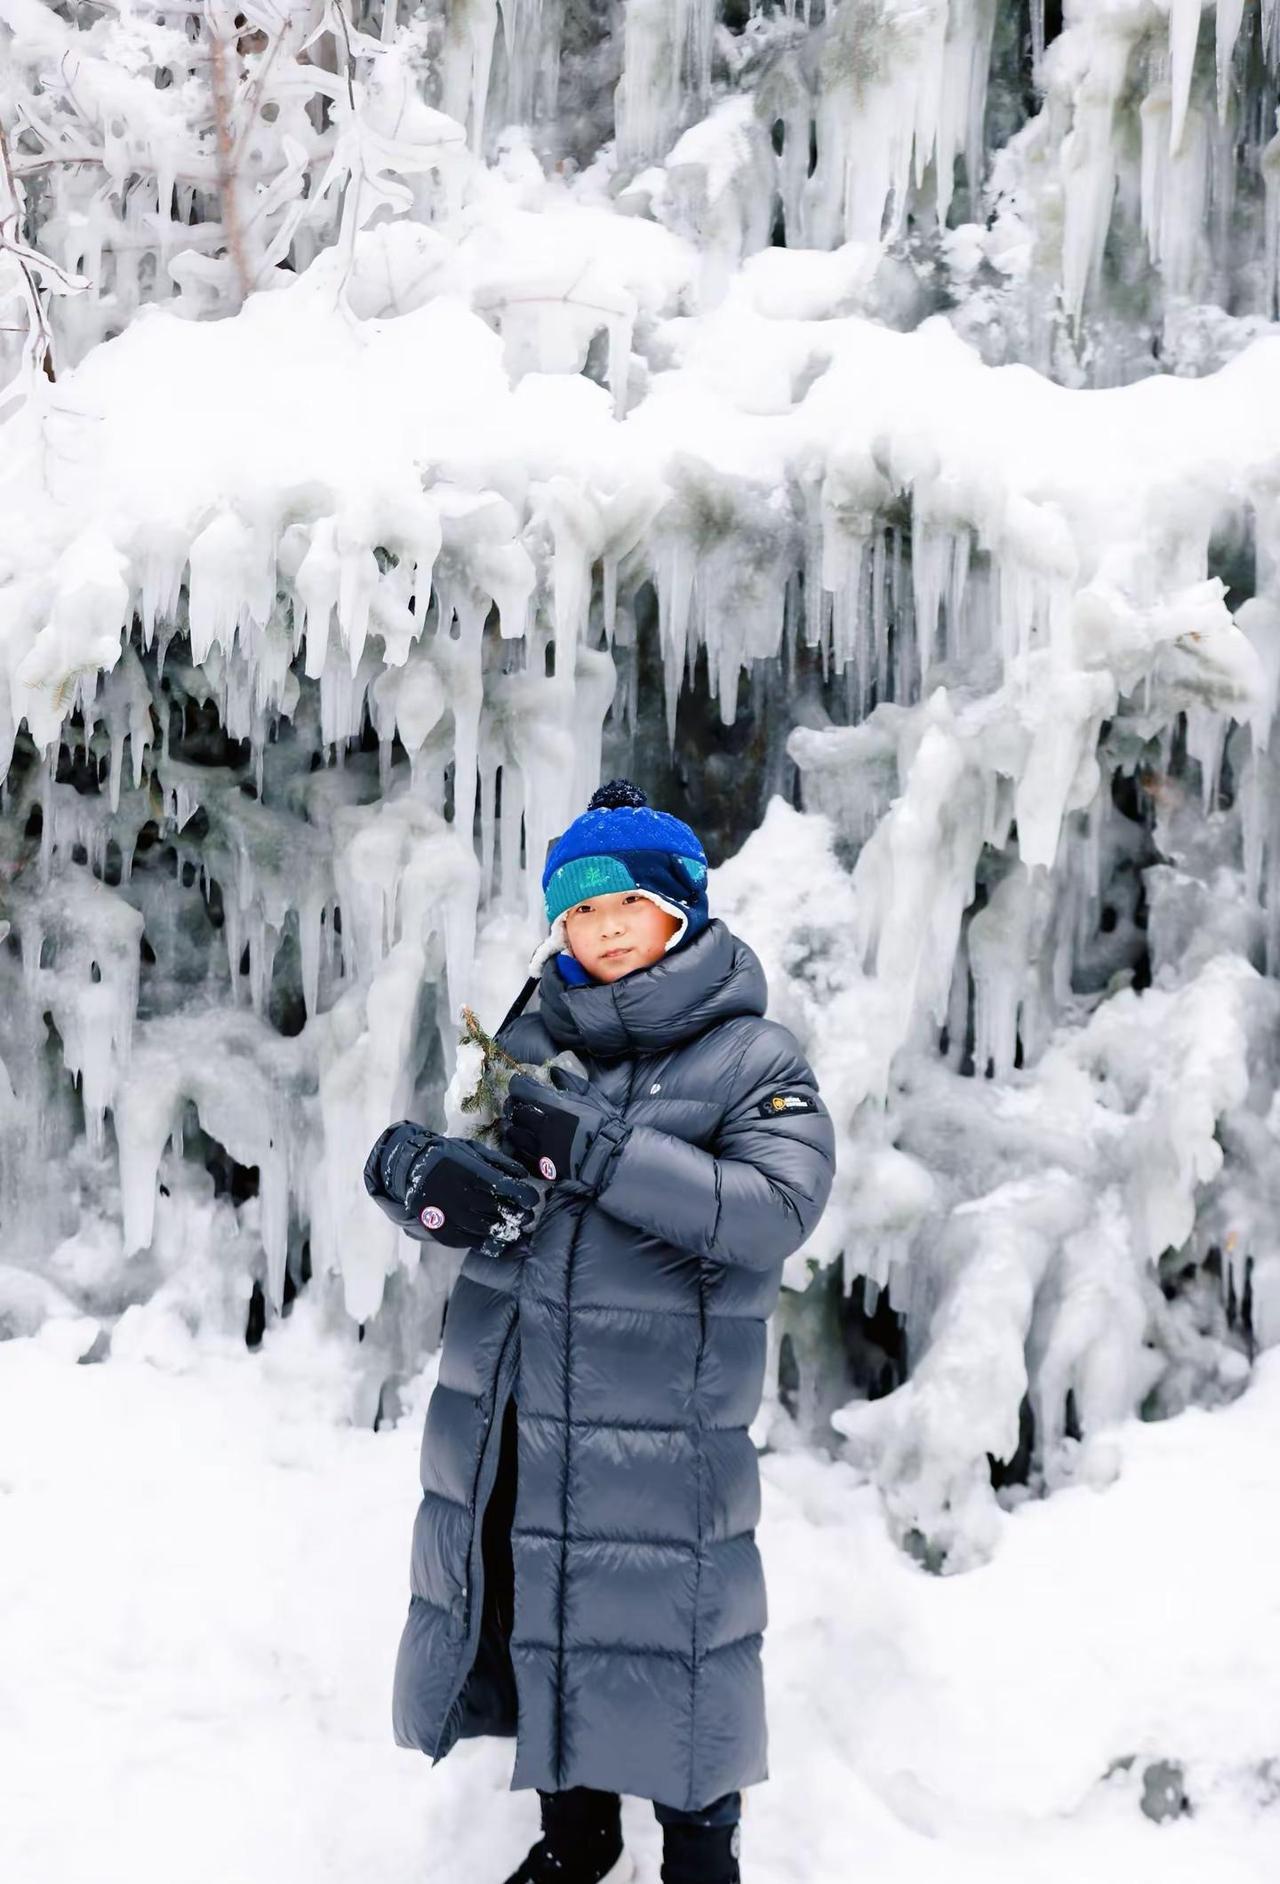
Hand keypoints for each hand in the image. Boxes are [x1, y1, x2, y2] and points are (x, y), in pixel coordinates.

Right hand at [364, 1122, 538, 1250]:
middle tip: (527, 1216)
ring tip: (517, 1230)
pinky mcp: (445, 1232)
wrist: (412, 1170)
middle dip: (519, 1215)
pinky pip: (473, 1243)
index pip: (505, 1188)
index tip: (533, 1198)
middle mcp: (461, 1197)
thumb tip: (524, 1175)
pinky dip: (491, 1245)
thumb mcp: (472, 1151)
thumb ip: (499, 1163)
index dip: (524, 1196)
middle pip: (500, 1211)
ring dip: (508, 1232)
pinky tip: (501, 1242)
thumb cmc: (448, 1157)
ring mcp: (452, 1217)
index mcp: (470, 1174)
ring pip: (489, 1230)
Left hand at [498, 1067, 630, 1192]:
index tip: (519, 1084)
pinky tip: (519, 1144)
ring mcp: (539, 1147)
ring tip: (516, 1125)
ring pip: (513, 1134)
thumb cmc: (604, 1126)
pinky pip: (519, 1154)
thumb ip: (571, 1083)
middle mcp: (543, 1126)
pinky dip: (515, 1147)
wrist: (609, 1159)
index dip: (517, 1085)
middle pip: (515, 1111)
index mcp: (555, 1107)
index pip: (523, 1090)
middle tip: (517, 1104)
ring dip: (512, 1127)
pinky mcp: (540, 1165)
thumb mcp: (592, 1098)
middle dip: (514, 1105)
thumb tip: (553, 1071)